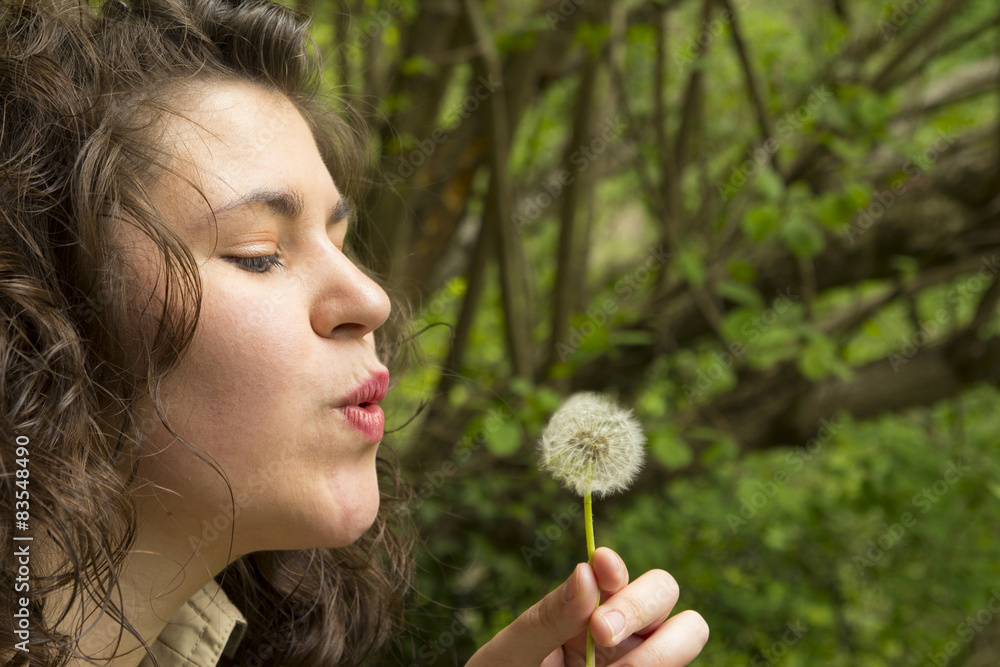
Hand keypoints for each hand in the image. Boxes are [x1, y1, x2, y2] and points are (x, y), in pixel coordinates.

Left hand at [466, 547, 708, 665]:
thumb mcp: (512, 652)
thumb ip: (548, 617)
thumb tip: (587, 571)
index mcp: (586, 608)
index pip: (614, 572)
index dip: (615, 567)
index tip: (603, 567)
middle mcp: (623, 630)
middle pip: (664, 590)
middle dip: (639, 604)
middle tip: (600, 633)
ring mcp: (641, 659)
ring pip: (689, 631)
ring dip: (659, 649)